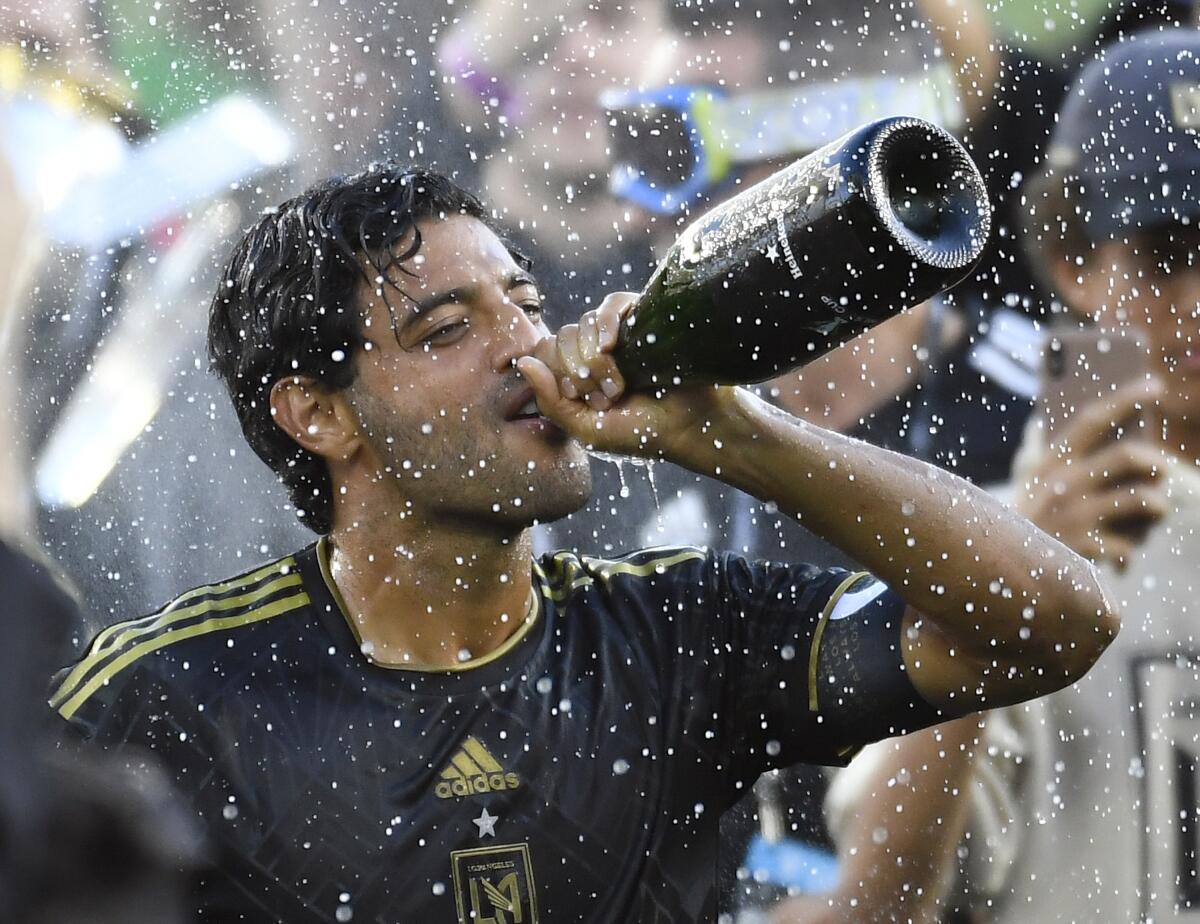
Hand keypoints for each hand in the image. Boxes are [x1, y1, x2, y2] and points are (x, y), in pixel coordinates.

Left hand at [515, 292, 732, 461]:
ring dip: (597, 360)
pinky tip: (611, 343)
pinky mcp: (642, 318)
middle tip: (607, 398)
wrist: (693, 425)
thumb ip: (550, 401)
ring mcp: (618, 333)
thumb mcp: (587, 429)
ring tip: (620, 386)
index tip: (582, 398)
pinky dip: (605, 321)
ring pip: (584, 323)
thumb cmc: (642, 433)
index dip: (558, 374)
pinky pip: (611, 303)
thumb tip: (522, 362)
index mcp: (577, 374)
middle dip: (579, 372)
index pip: (544, 352)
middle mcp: (594, 350)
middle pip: (561, 337)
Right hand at [1017, 379, 1167, 568]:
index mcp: (1052, 460)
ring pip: (1143, 499)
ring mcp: (1076, 516)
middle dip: (1156, 461)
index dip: (1126, 398)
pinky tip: (1121, 551)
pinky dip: (1131, 549)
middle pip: (1129, 456)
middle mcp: (1065, 483)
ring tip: (1155, 509)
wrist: (995, 563)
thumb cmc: (1020, 516)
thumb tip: (1049, 421)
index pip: (1094, 419)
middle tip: (1161, 468)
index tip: (1154, 385)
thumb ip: (1040, 449)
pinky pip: (1130, 545)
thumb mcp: (1026, 478)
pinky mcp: (1084, 549)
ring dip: (1158, 505)